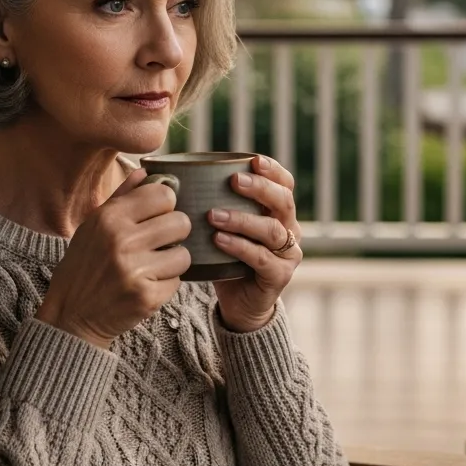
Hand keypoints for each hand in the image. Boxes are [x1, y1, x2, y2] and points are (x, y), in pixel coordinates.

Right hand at [36, 167, 190, 348]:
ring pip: (184, 254)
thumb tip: (148, 170)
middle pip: (181, 222)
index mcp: (109, 218)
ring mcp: (135, 270)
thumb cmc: (83, 267)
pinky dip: (166, 285)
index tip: (157, 217)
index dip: (165, 206)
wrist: (70, 317)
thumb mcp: (92, 226)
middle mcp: (122, 241)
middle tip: (158, 244)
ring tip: (151, 267)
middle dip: (174, 234)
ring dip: (172, 261)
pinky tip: (145, 286)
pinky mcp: (147, 297)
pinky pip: (178, 281)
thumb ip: (122, 196)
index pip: (163, 194)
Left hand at [209, 155, 302, 332]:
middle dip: (260, 188)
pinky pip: (262, 258)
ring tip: (214, 215)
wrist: (240, 304)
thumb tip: (175, 178)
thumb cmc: (228, 259)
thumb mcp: (226, 228)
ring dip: (242, 219)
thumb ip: (215, 204)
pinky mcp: (279, 276)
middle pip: (284, 202)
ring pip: (272, 230)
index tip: (254, 160)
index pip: (285, 185)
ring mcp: (288, 254)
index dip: (273, 171)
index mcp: (280, 213)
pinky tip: (219, 240)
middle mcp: (290, 230)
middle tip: (234, 180)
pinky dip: (240, 247)